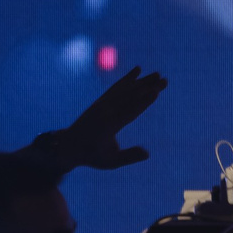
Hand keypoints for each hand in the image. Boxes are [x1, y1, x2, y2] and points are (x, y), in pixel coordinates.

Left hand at [38, 67, 168, 171]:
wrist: (68, 145)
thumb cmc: (92, 156)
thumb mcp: (110, 162)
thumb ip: (128, 157)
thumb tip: (147, 153)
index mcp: (108, 127)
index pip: (128, 112)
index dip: (143, 102)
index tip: (156, 92)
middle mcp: (105, 112)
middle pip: (130, 97)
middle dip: (148, 88)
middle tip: (164, 81)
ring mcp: (102, 105)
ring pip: (124, 90)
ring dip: (141, 81)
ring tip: (157, 74)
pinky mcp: (101, 101)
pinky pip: (116, 88)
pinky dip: (127, 79)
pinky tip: (137, 71)